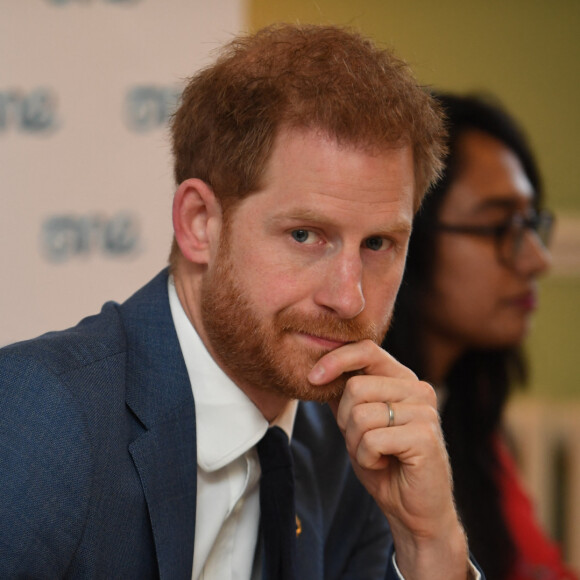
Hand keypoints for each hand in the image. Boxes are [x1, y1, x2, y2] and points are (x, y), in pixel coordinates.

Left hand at [308, 339, 468, 579]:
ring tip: (375, 454)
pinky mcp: (424, 436)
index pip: (367, 350)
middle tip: (362, 441)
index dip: (336, 359)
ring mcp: (424, 411)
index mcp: (403, 379)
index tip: (312, 378)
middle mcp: (418, 389)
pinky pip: (372, 439)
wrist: (414, 510)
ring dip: (356, 443)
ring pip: (361, 414)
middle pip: (356, 387)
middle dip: (345, 420)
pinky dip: (366, 458)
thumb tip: (317, 369)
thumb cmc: (385, 464)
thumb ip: (343, 395)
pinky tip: (384, 464)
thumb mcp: (356, 423)